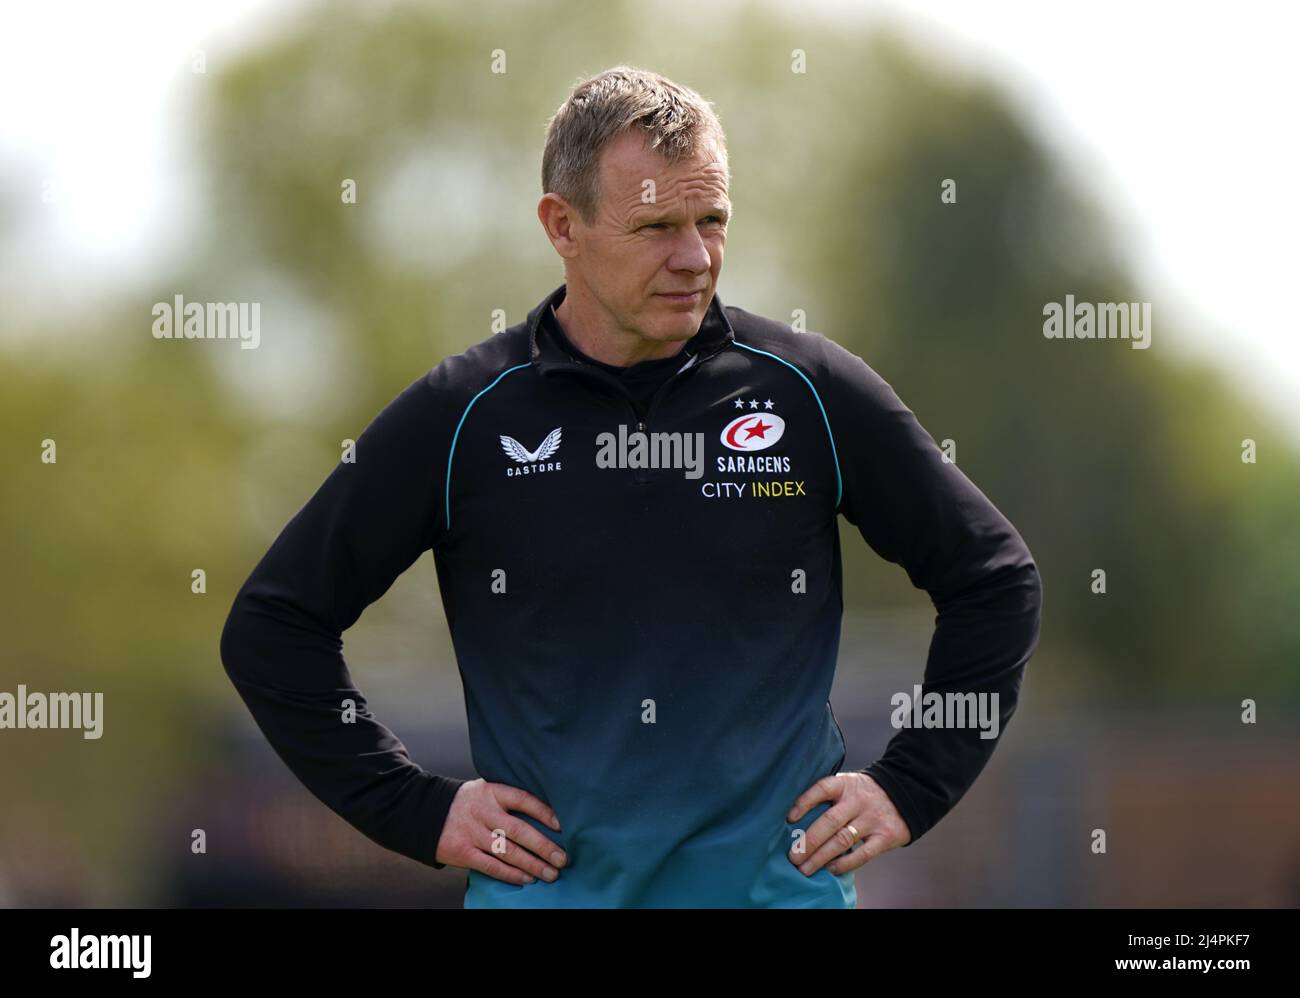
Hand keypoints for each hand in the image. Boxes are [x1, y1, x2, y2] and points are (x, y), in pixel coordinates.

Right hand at [434, 779, 567, 884]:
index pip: (523, 799)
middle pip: (518, 830)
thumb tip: (546, 818)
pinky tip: (526, 879)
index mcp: (492, 792)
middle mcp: (483, 812)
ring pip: (507, 852)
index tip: (562, 826)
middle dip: (543, 846)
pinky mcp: (463, 852)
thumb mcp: (486, 791)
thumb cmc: (467, 803)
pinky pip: (491, 866)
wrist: (426, 812)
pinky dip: (510, 874)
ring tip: (550, 874)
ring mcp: (472, 833)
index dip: (544, 812)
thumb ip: (508, 801)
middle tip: (562, 859)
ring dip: (531, 864)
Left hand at [787, 771, 910, 876]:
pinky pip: (863, 854)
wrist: (905, 793)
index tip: (789, 819)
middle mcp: (858, 801)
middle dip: (808, 841)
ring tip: (805, 868)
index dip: (804, 803)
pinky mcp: (885, 836)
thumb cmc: (864, 793)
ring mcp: (872, 819)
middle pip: (829, 821)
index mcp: (845, 784)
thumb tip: (796, 821)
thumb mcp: (847, 785)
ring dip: (821, 857)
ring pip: (843, 840)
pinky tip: (831, 869)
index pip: (821, 789)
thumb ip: (827, 797)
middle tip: (793, 857)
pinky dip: (845, 863)